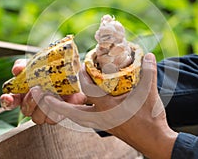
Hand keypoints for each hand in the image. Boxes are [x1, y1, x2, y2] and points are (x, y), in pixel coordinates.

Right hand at [0, 59, 86, 123]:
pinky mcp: (59, 114)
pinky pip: (53, 119)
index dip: (7, 101)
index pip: (9, 102)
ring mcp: (45, 112)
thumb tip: (17, 70)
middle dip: (30, 101)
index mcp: (23, 94)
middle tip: (37, 89)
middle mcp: (32, 106)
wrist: (72, 72)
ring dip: (42, 106)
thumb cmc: (49, 69)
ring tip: (49, 93)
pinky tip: (60, 98)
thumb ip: (24, 66)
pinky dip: (56, 108)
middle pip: (25, 111)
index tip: (9, 97)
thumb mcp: (35, 64)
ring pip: (38, 118)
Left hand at [40, 53, 177, 158]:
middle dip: (57, 105)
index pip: (88, 90)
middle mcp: (100, 117)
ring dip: (66, 110)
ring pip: (77, 118)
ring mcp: (101, 124)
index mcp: (108, 107)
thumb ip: (149, 73)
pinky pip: (85, 120)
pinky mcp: (105, 127)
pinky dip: (78, 113)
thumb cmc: (150, 119)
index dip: (82, 76)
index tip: (79, 65)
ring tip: (54, 104)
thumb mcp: (149, 94)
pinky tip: (78, 107)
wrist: (154, 140)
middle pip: (72, 112)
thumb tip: (150, 56)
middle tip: (44, 97)